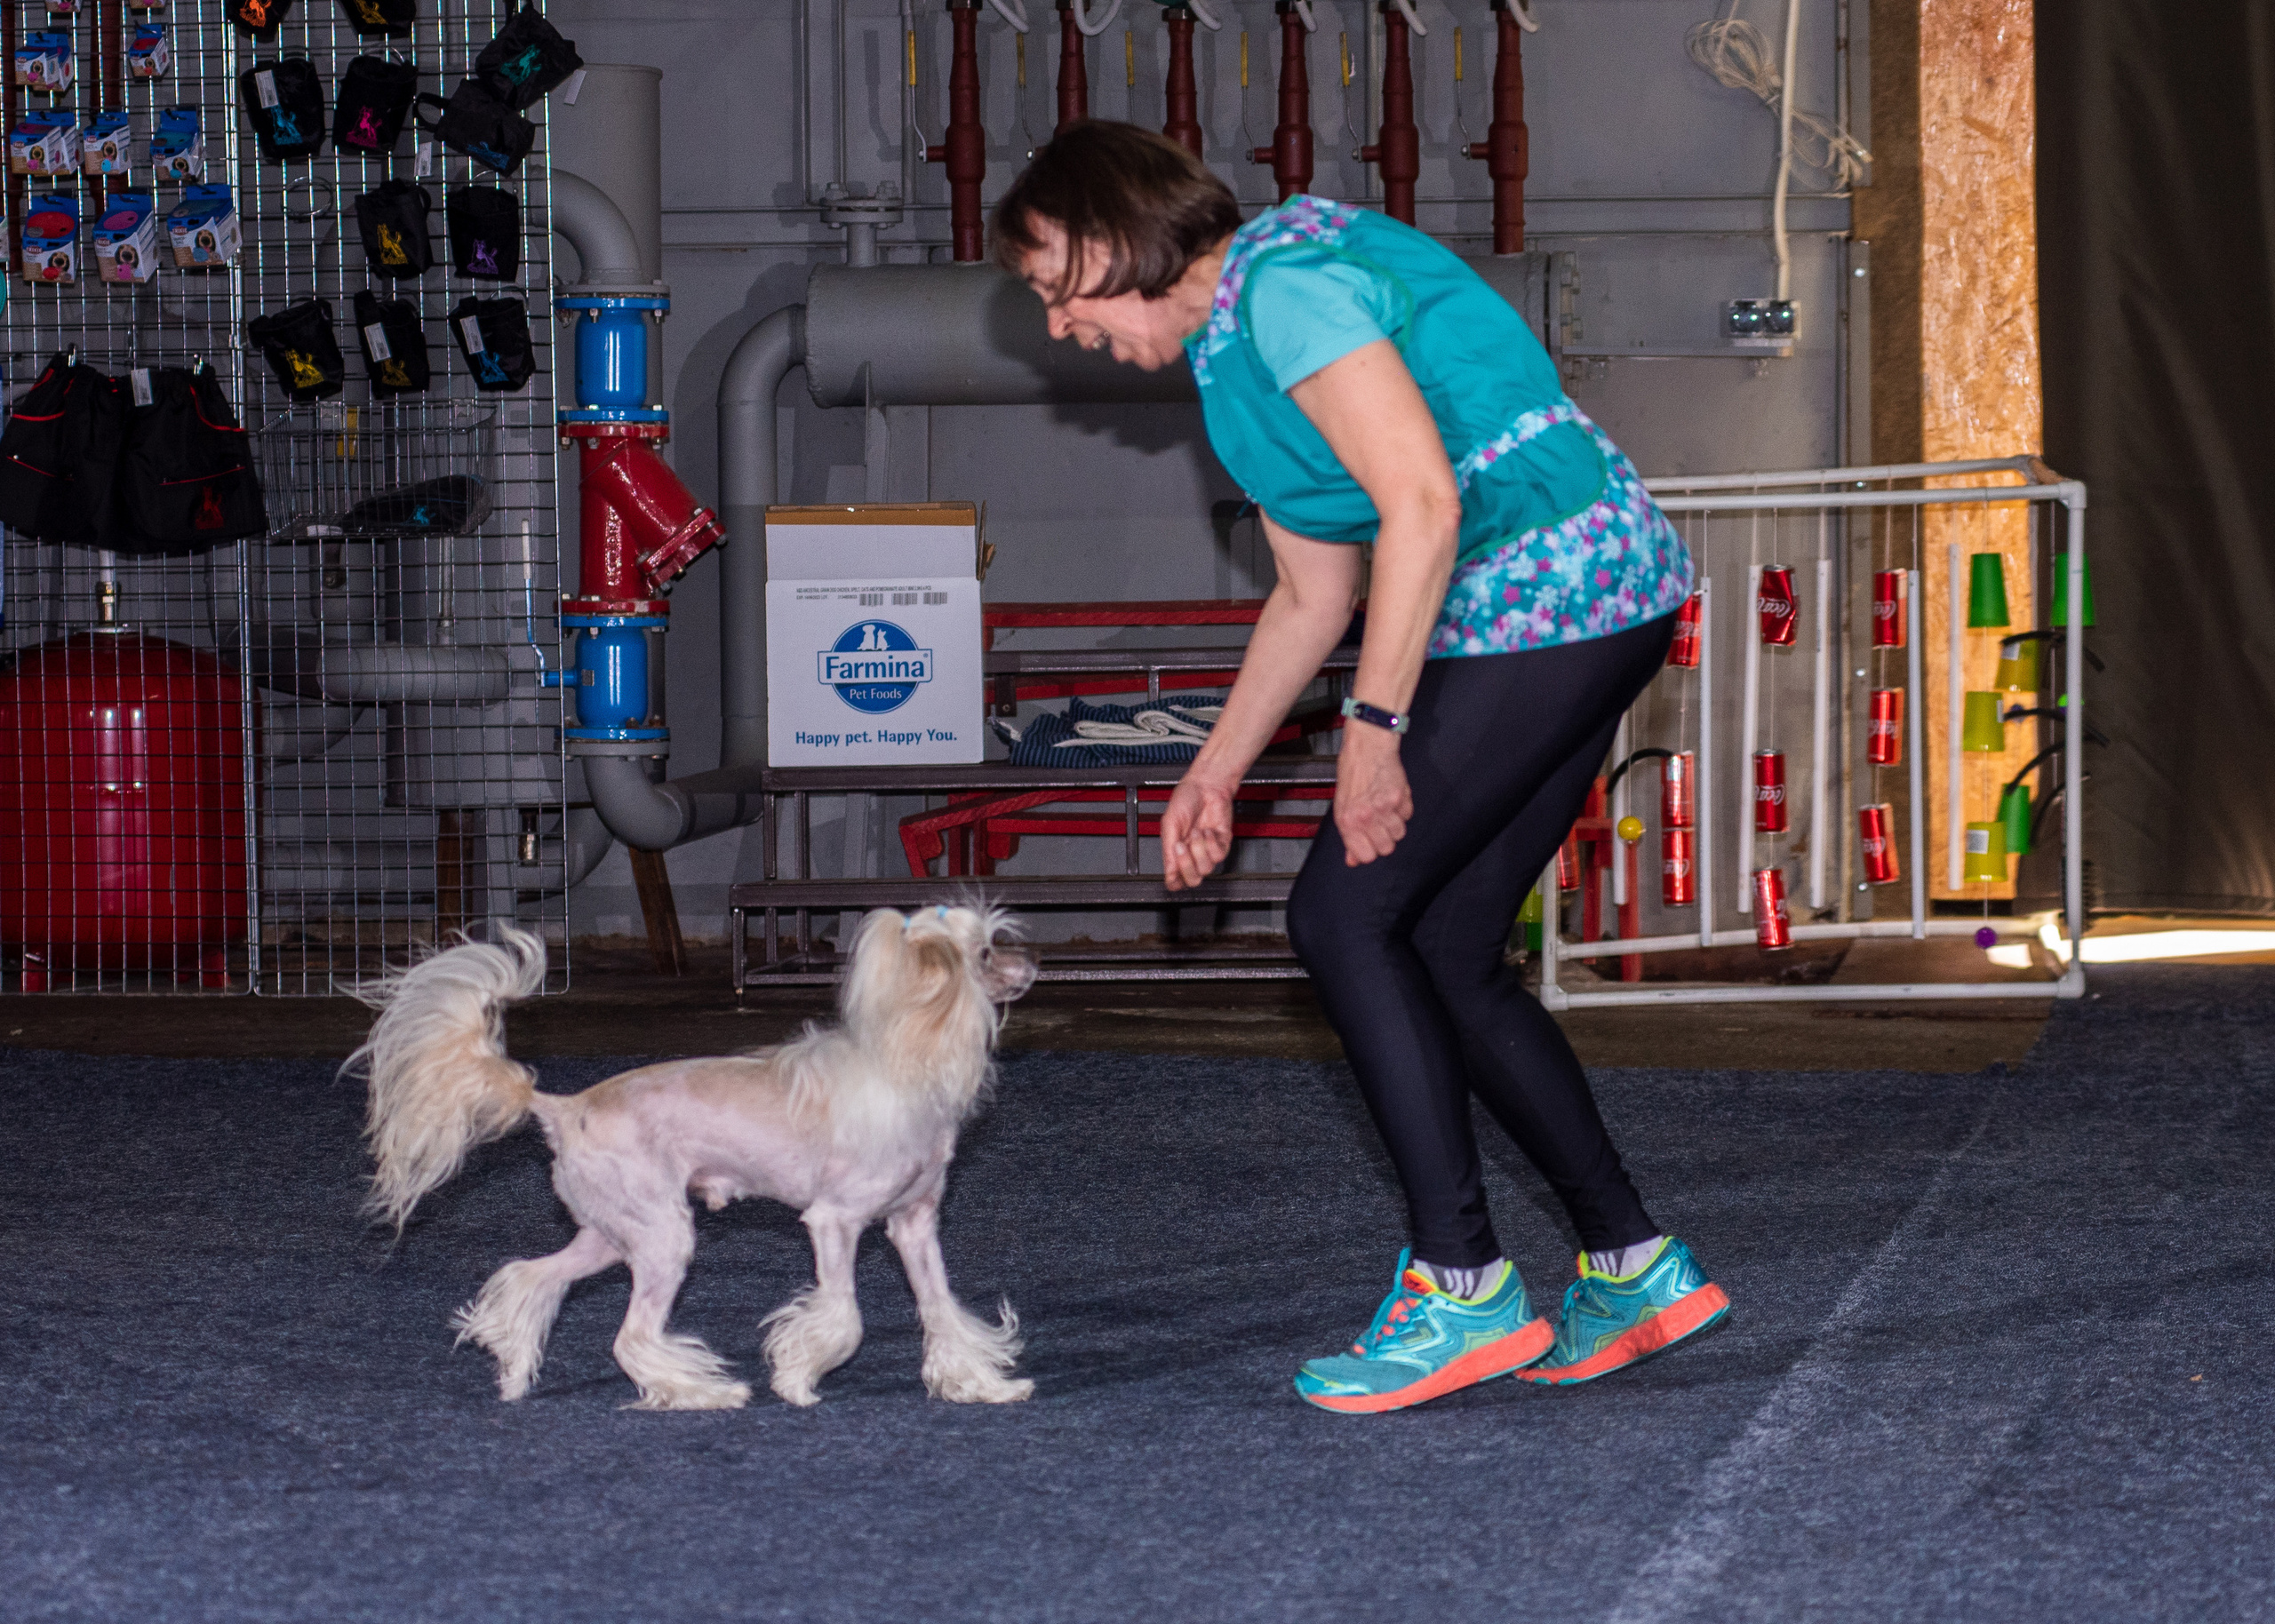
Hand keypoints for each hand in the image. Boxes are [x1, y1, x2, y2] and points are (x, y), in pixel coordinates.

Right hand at [1160, 770, 1235, 890]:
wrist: (1206, 785)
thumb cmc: (1186, 799)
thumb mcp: (1169, 823)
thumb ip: (1168, 849)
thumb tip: (1168, 872)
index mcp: (1176, 851)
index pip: (1176, 879)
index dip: (1174, 881)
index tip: (1173, 873)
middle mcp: (1192, 853)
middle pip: (1192, 880)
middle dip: (1187, 865)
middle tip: (1182, 846)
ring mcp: (1207, 850)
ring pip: (1206, 869)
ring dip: (1199, 849)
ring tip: (1196, 832)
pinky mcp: (1222, 843)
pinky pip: (1218, 855)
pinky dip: (1211, 843)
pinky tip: (1207, 831)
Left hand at [1334, 726, 1411, 865]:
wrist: (1367, 747)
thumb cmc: (1352, 774)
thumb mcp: (1341, 807)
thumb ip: (1349, 836)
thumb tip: (1353, 860)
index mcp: (1347, 821)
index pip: (1366, 856)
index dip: (1370, 851)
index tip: (1370, 843)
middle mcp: (1365, 816)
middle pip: (1387, 848)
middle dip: (1385, 839)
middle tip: (1379, 824)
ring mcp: (1384, 807)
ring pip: (1399, 833)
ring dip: (1395, 823)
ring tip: (1385, 808)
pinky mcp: (1400, 797)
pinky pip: (1408, 815)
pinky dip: (1403, 809)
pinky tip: (1392, 797)